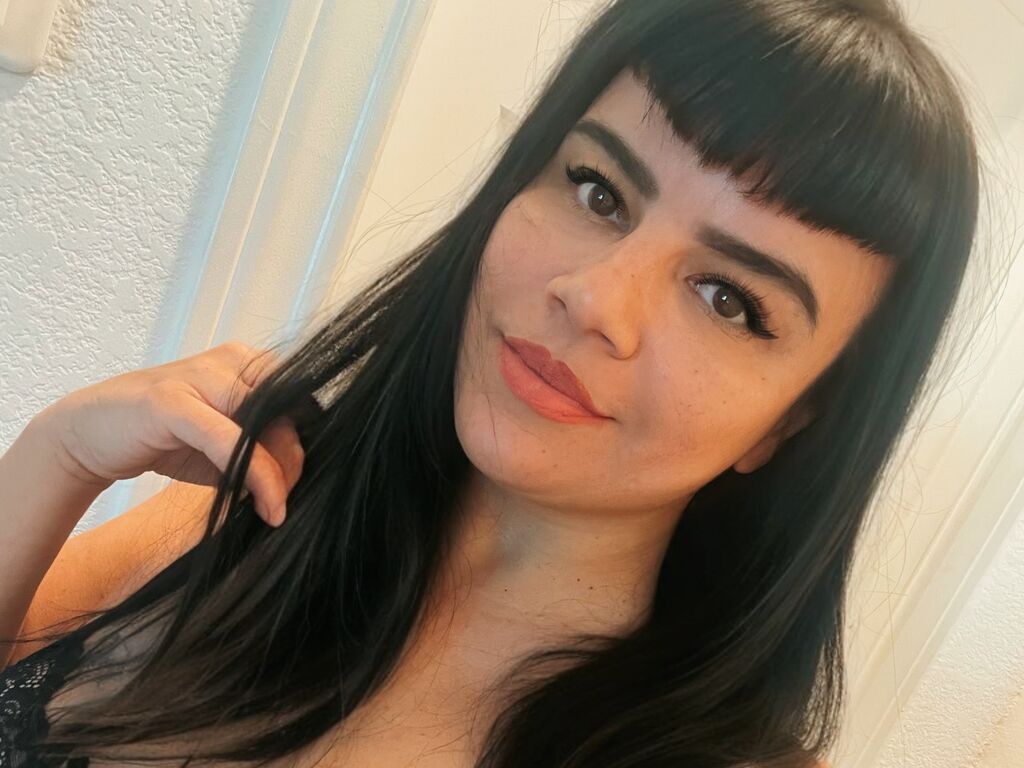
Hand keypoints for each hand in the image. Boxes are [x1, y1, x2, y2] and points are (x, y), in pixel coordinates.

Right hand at [32, 341, 302, 526]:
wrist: (90, 436)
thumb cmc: (168, 441)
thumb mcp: (227, 449)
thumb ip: (265, 453)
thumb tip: (304, 472)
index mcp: (248, 363)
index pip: (302, 398)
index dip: (309, 440)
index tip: (305, 481)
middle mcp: (230, 360)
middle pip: (290, 409)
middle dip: (296, 460)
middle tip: (289, 499)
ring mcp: (200, 375)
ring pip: (265, 423)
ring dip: (280, 474)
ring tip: (275, 509)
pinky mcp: (172, 400)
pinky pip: (230, 439)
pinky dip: (255, 475)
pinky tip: (266, 505)